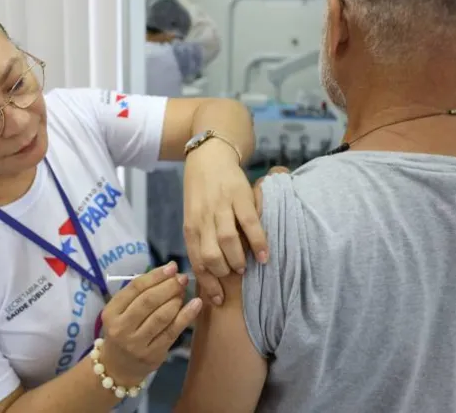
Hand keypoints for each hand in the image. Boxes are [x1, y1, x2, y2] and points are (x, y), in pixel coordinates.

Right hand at [99, 262, 201, 384]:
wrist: (117, 367)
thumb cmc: (122, 330)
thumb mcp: (120, 311)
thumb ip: (139, 293)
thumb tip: (169, 271)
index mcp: (111, 312)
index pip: (135, 288)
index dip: (155, 275)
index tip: (172, 267)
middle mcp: (121, 328)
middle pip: (148, 301)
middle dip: (168, 286)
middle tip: (182, 278)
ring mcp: (137, 343)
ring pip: (162, 316)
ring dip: (177, 299)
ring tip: (184, 291)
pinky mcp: (153, 354)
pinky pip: (172, 331)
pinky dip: (187, 316)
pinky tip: (196, 304)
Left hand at [183, 145, 286, 305]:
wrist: (209, 156)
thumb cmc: (201, 192)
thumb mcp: (194, 216)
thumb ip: (201, 239)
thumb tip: (210, 272)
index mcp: (191, 226)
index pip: (196, 261)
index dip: (208, 284)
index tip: (219, 300)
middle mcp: (203, 218)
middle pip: (210, 255)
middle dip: (222, 273)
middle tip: (233, 277)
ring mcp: (221, 207)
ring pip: (227, 241)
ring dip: (238, 259)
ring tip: (245, 267)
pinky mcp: (239, 196)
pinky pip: (250, 223)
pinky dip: (258, 242)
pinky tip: (264, 255)